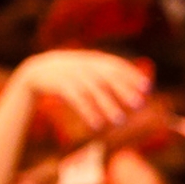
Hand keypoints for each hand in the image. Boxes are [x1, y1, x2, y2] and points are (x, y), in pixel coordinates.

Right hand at [10, 50, 149, 132]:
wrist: (37, 70)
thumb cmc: (69, 71)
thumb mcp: (87, 66)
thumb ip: (106, 71)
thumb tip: (131, 82)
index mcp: (95, 59)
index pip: (118, 66)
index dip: (133, 76)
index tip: (147, 88)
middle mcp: (86, 66)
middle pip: (109, 79)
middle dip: (125, 91)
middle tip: (139, 105)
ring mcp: (74, 76)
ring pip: (95, 92)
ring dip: (108, 106)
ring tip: (120, 120)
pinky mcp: (62, 87)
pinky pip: (78, 101)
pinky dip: (88, 112)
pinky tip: (98, 124)